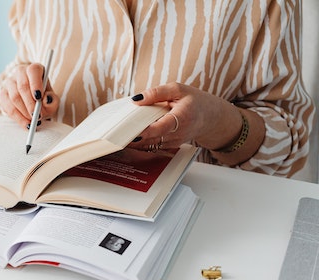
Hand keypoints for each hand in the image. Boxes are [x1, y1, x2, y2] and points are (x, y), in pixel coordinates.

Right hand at [0, 63, 59, 129]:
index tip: (39, 97)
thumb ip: (52, 100)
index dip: (35, 84)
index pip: (33, 71)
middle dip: (30, 104)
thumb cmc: (43, 98)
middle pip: (22, 87)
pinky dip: (17, 117)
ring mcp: (9, 83)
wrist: (33, 102)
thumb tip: (47, 100)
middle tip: (37, 115)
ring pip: (14, 97)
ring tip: (33, 120)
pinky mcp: (2, 94)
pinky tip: (26, 123)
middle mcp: (20, 73)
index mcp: (34, 69)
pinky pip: (7, 106)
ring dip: (24, 112)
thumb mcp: (52, 99)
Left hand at [127, 82, 243, 152]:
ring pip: (149, 145)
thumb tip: (136, 99)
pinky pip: (151, 146)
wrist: (209, 117)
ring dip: (133, 141)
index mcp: (182, 117)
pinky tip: (127, 135)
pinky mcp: (169, 146)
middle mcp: (178, 133)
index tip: (130, 130)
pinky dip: (139, 142)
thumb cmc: (194, 101)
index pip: (162, 127)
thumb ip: (157, 93)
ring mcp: (173, 142)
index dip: (145, 131)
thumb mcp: (178, 89)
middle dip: (133, 136)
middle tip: (115, 133)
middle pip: (152, 139)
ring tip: (117, 134)